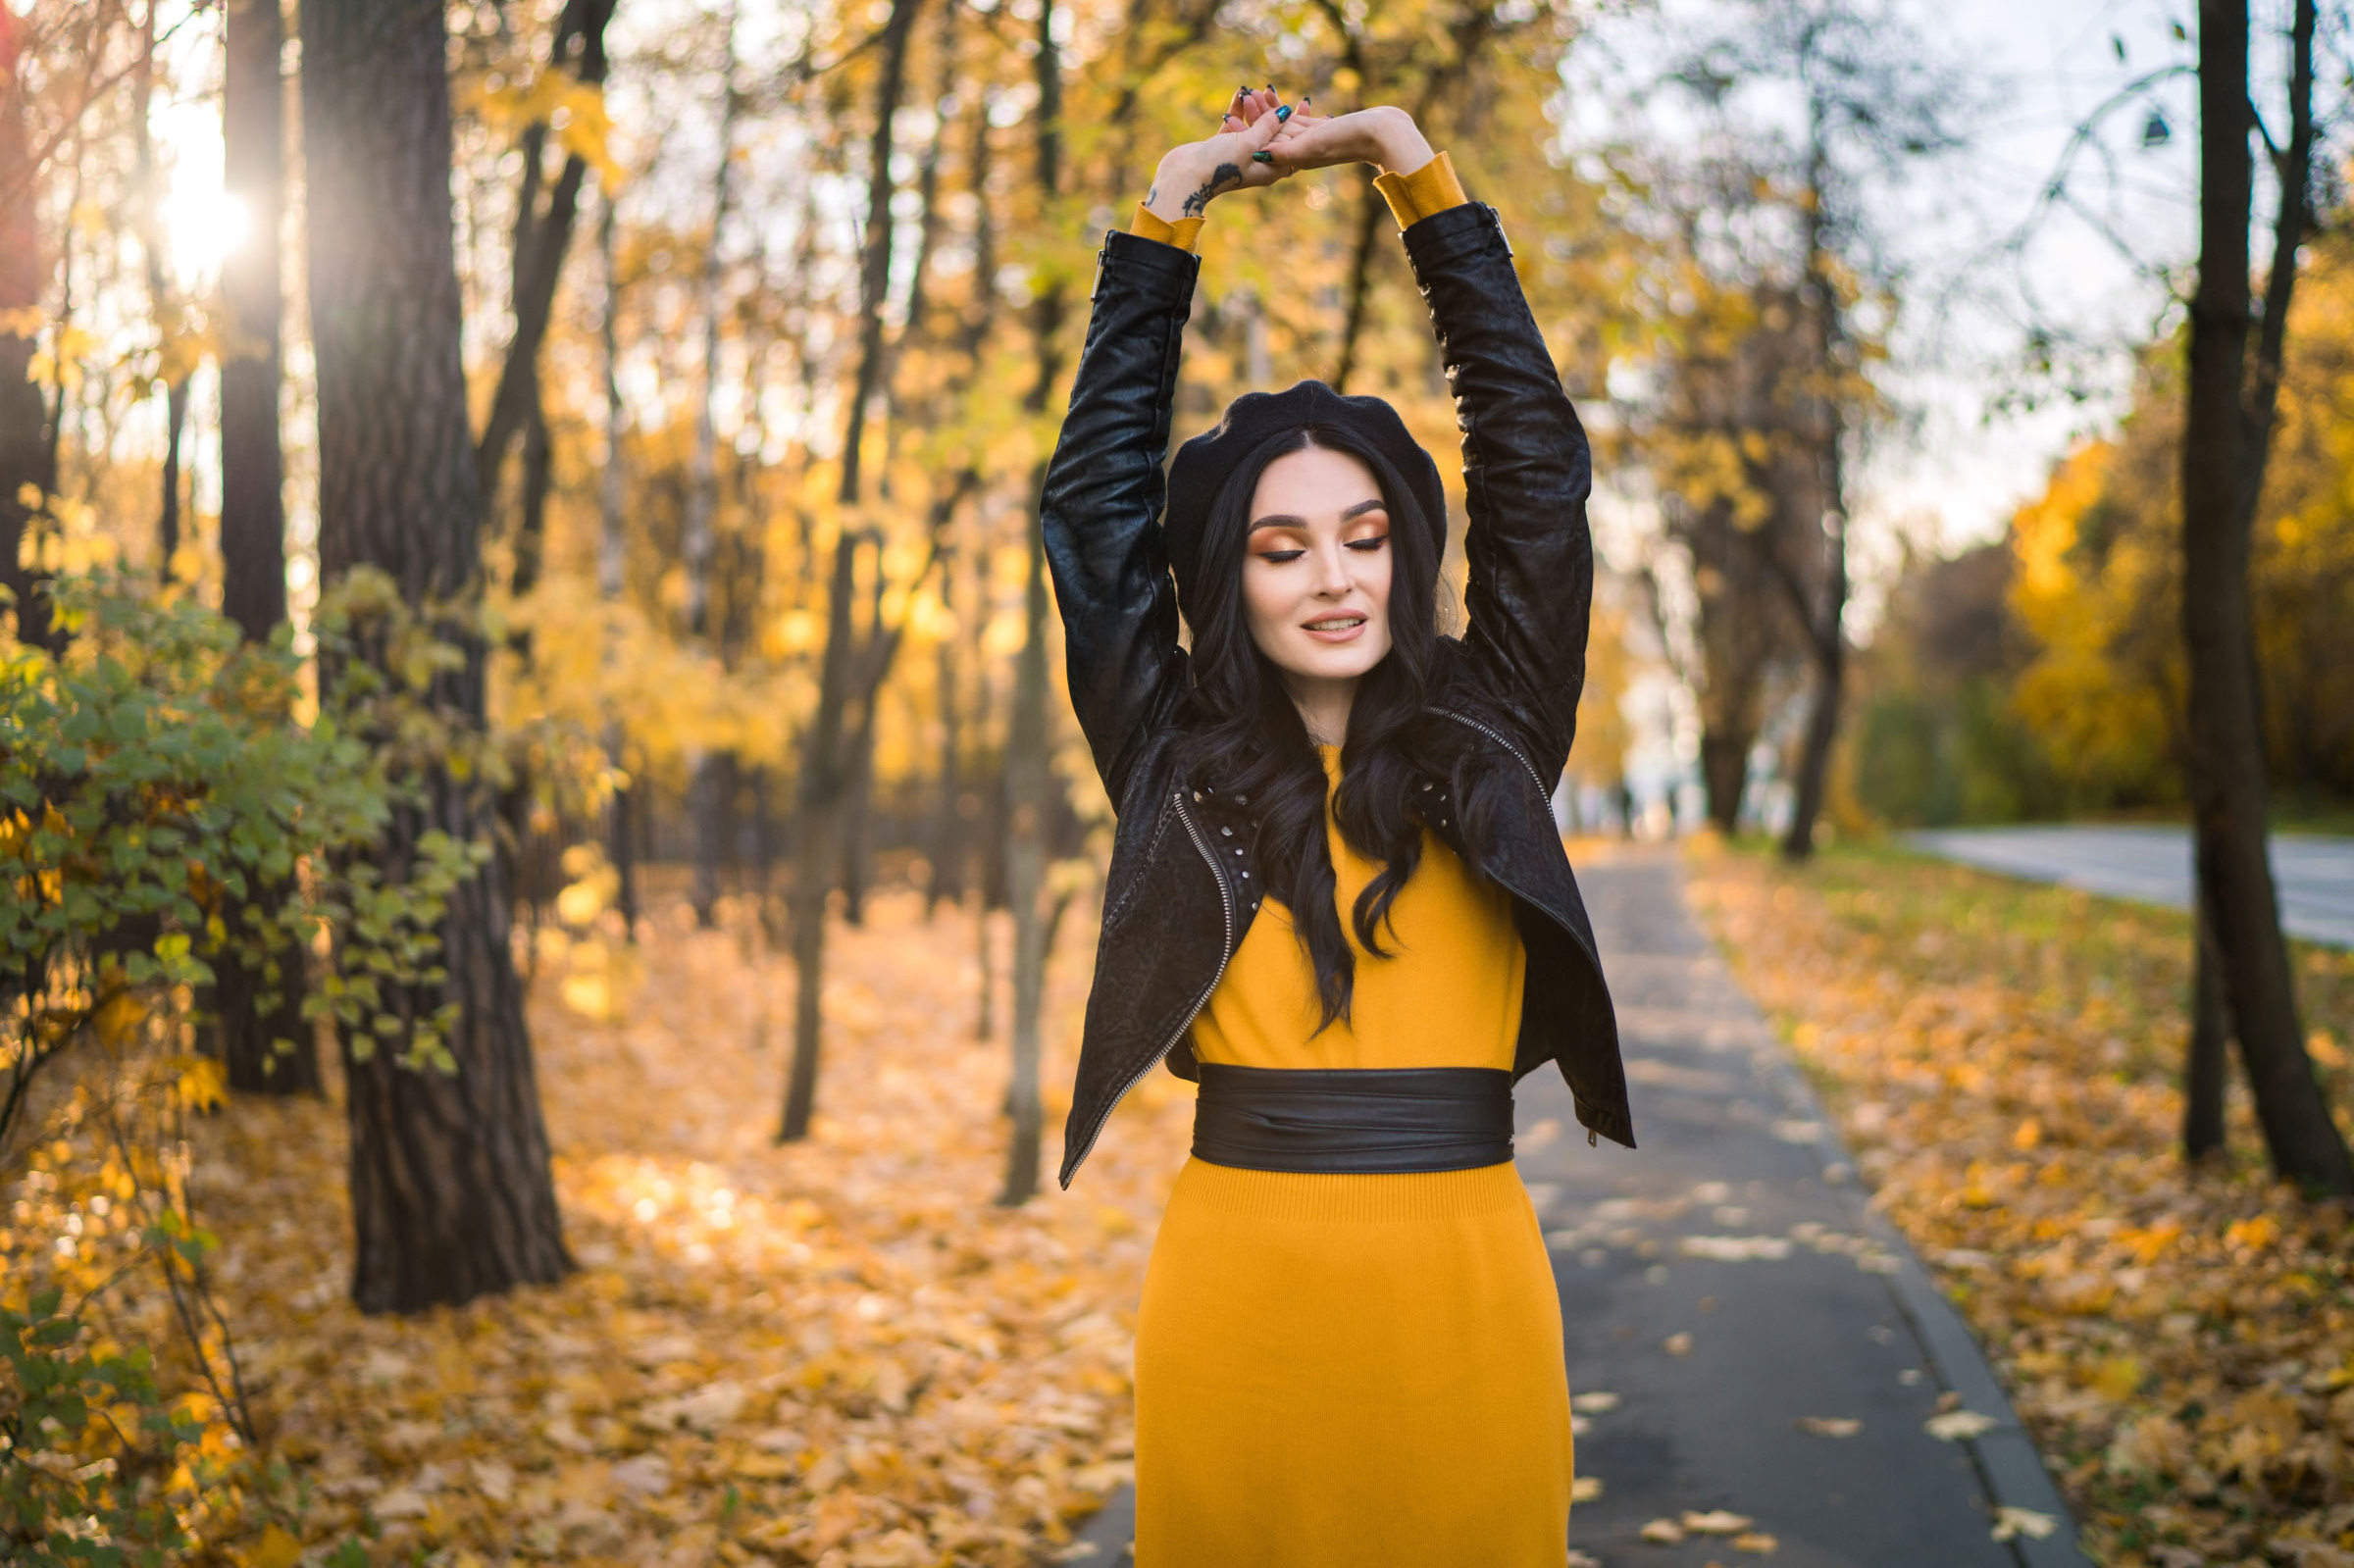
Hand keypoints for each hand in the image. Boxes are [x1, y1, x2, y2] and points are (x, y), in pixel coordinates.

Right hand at [1143, 86, 1295, 223]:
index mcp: (1270, 168)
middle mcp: (1257, 163)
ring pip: (1252, 128)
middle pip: (1272, 133)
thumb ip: (1267, 126)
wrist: (1185, 177)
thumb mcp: (1249, 144)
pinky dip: (1237, 112)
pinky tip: (1238, 93)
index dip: (1298, 124)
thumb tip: (1285, 111)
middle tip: (1272, 89)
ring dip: (1252, 108)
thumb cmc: (1221, 165)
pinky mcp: (1223, 149)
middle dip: (1271, 110)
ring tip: (1250, 90)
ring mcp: (1240, 156)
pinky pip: (1235, 127)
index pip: (1292, 144)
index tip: (1304, 103)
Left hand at [1251, 104, 1433, 179]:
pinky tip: (1279, 98)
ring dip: (1270, 109)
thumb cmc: (1347, 141)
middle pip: (1271, 135)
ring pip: (1284, 125)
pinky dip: (1288, 109)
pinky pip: (1298, 120)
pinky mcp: (1322, 132)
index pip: (1264, 147)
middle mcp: (1301, 154)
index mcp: (1296, 161)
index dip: (1247, 133)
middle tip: (1242, 96)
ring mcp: (1311, 142)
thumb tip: (1257, 155)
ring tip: (1257, 90)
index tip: (1229, 117)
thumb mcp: (1312, 146)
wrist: (1381, 134)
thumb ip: (1285, 151)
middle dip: (1255, 117)